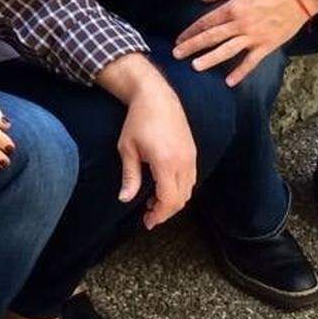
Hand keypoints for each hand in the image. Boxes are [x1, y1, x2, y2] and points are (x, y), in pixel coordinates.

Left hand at [114, 82, 196, 229]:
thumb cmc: (138, 121)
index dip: (159, 214)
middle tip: (149, 216)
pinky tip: (163, 186)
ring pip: (188, 190)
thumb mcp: (128, 149)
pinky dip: (180, 189)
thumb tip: (125, 199)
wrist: (156, 96)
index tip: (147, 221)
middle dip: (166, 211)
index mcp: (166, 162)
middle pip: (181, 199)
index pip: (169, 199)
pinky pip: (191, 179)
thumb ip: (130, 176)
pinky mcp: (193, 152)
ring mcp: (191, 157)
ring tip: (153, 202)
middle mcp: (183, 162)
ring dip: (173, 200)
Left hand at [174, 0, 317, 85]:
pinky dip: (241, 72)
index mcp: (233, 8)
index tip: (178, 39)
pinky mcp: (266, 46)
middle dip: (192, 46)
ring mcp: (254, 37)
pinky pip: (251, 62)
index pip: (206, 22)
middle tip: (176, 55)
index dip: (190, 31)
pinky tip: (229, 82)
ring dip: (210, 60)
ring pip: (227, 51)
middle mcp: (240, 25)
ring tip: (195, 67)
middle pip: (211, 38)